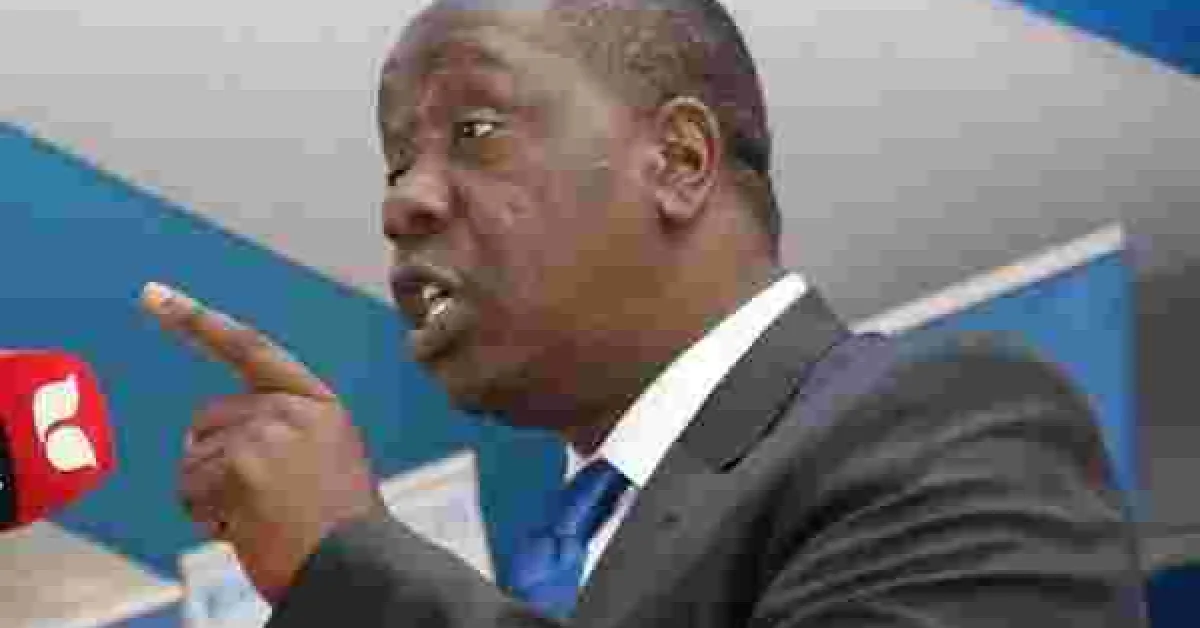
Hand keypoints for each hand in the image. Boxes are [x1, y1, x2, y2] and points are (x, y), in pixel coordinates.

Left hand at [140, 282, 386, 601]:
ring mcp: (265, 435)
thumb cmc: (339, 529)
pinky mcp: (240, 467)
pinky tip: (247, 529)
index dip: (196, 321)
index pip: (249, 349)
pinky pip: (190, 491)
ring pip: (194, 458)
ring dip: (212, 496)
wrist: (358, 567)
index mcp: (318, 403)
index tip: (153, 294)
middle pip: (208, 418)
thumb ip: (281, 430)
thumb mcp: (327, 459)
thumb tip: (202, 432)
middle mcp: (291, 409)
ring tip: (261, 518)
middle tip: (262, 500)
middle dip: (216, 459)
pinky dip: (207, 517)